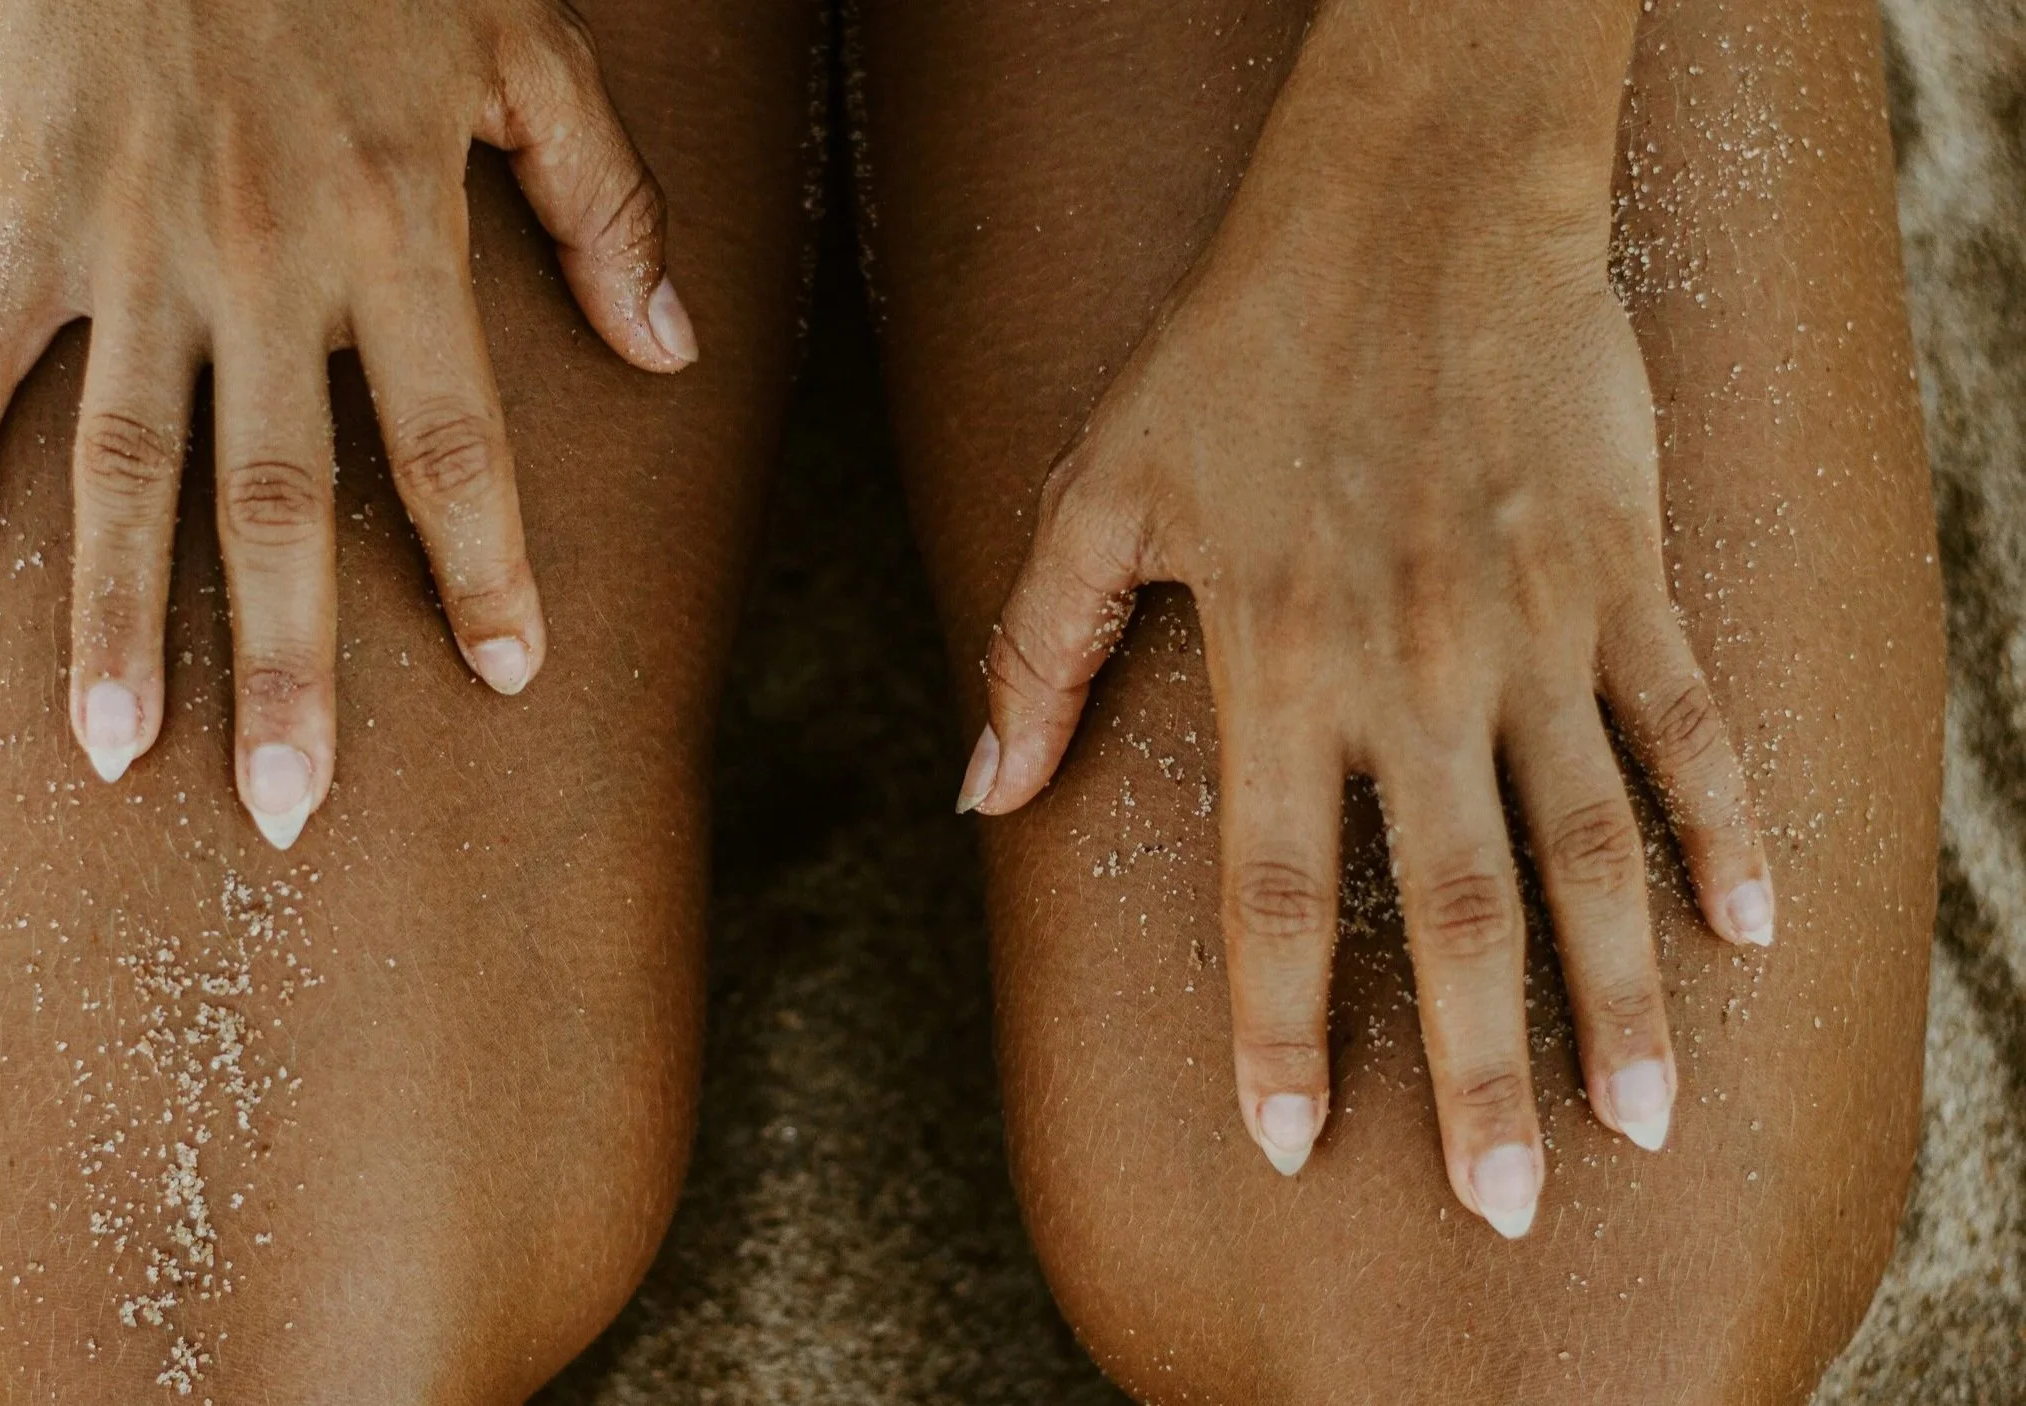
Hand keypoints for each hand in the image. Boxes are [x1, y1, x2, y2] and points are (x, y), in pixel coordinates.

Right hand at [0, 0, 695, 847]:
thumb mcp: (530, 48)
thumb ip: (604, 203)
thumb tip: (669, 350)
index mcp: (397, 232)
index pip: (452, 441)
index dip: (486, 564)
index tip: (512, 673)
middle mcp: (266, 262)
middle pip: (276, 497)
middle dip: (285, 662)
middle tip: (288, 810)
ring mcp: (137, 241)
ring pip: (121, 460)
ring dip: (113, 615)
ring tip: (114, 755)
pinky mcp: (35, 205)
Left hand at [957, 104, 1773, 1237]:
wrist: (1411, 202)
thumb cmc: (1236, 343)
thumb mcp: (1099, 488)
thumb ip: (1039, 646)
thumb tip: (978, 789)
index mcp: (1275, 664)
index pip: (1277, 891)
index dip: (1281, 1027)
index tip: (1291, 1141)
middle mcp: (1409, 672)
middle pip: (1453, 908)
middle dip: (1475, 1070)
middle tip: (1502, 1205)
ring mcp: (1529, 628)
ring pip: (1586, 843)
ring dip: (1616, 991)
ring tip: (1639, 1119)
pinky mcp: (1619, 574)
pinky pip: (1685, 721)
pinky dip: (1726, 822)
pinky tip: (1753, 925)